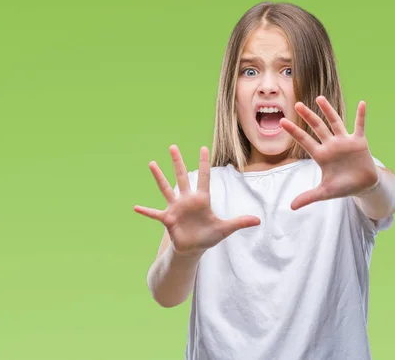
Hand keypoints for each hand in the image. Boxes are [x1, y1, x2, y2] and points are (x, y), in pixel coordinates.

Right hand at [133, 145, 260, 255]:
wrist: (193, 248)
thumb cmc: (208, 236)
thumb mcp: (225, 229)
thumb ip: (239, 222)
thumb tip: (258, 220)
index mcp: (201, 199)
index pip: (203, 177)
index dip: (203, 163)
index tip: (203, 147)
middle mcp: (187, 200)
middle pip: (181, 177)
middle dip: (177, 162)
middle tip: (173, 146)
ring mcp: (176, 208)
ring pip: (166, 189)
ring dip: (159, 177)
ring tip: (152, 163)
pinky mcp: (168, 219)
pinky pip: (155, 214)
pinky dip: (146, 211)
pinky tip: (135, 207)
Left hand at [280, 96, 379, 209]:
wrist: (363, 186)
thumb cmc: (343, 187)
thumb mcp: (325, 193)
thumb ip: (309, 197)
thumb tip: (291, 207)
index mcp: (321, 155)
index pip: (304, 141)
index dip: (294, 132)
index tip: (282, 121)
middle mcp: (331, 145)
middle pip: (317, 127)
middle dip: (308, 116)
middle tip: (297, 104)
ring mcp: (345, 142)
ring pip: (335, 122)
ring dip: (328, 111)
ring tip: (319, 98)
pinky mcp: (360, 142)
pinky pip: (360, 126)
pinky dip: (361, 115)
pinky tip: (361, 103)